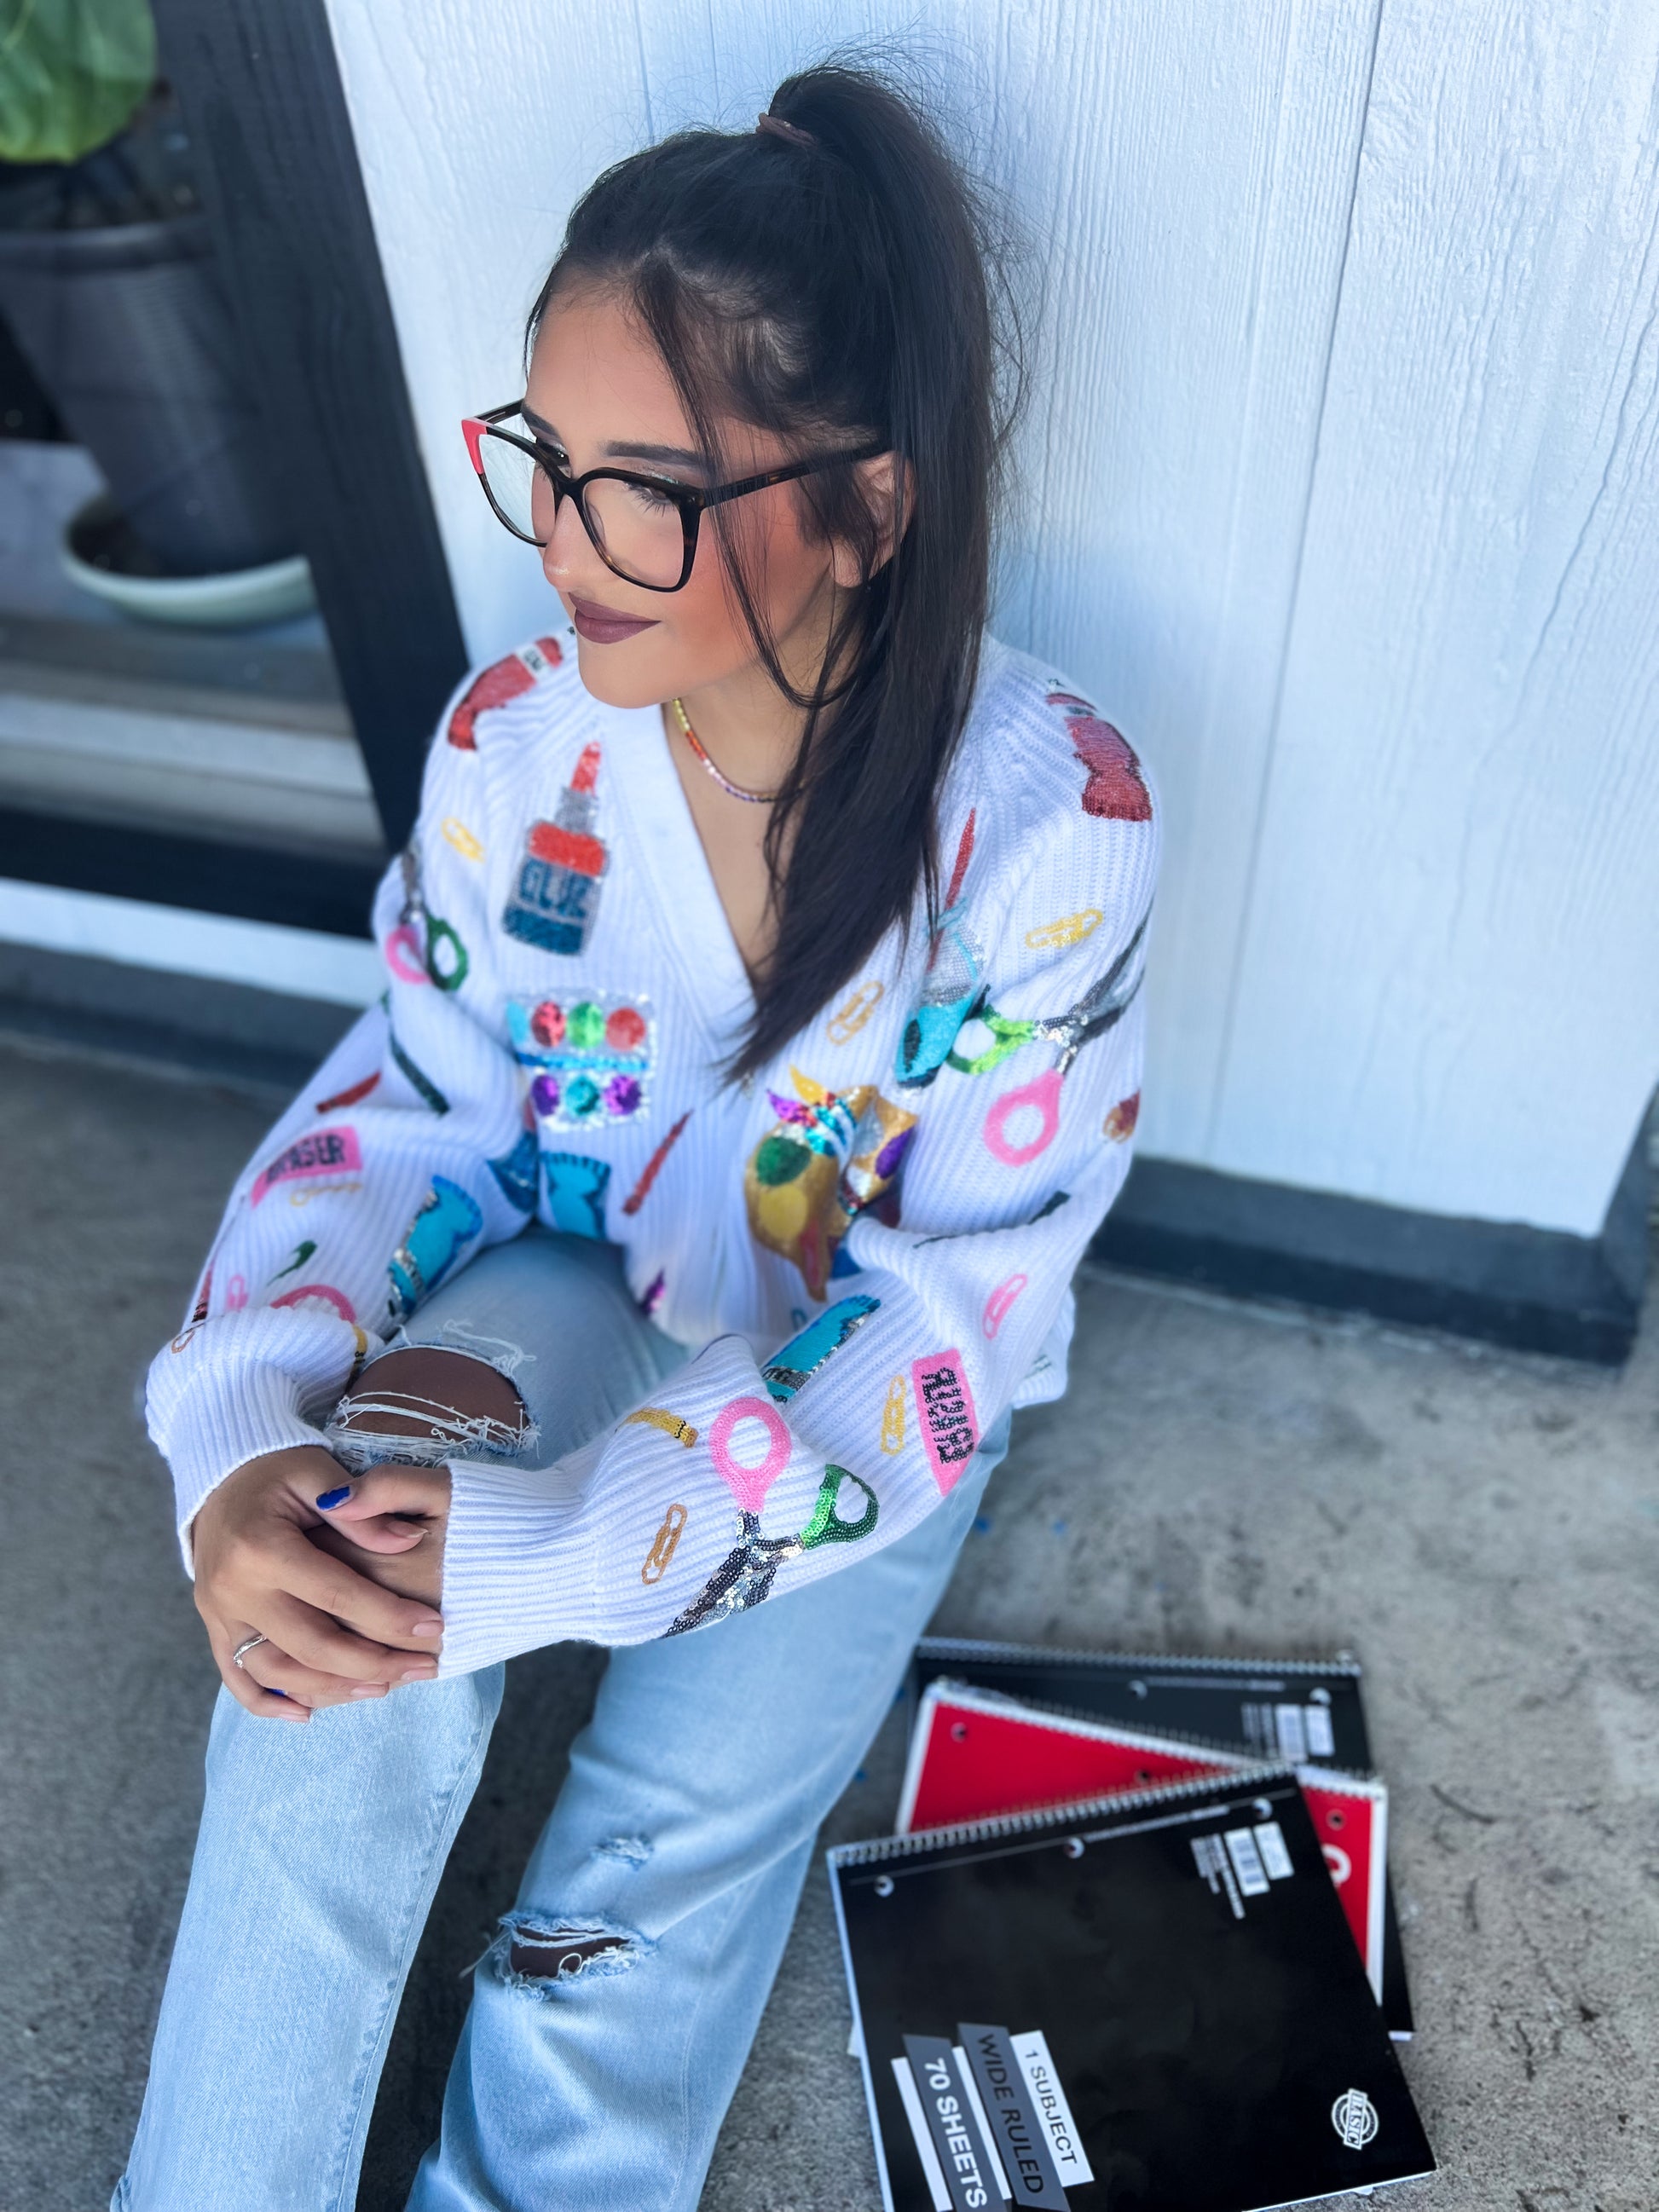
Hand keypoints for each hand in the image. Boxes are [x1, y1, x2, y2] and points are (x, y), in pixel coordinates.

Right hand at [191, 1446, 446, 1720]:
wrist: (217, 1473)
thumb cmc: (277, 1468)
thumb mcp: (319, 1471)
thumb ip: (364, 1510)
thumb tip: (409, 1541)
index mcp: (261, 1546)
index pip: (336, 1594)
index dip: (388, 1615)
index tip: (434, 1628)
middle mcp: (234, 1587)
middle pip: (310, 1644)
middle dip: (373, 1663)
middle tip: (425, 1668)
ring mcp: (218, 1613)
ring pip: (276, 1672)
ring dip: (332, 1688)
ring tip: (385, 1687)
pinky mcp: (213, 1626)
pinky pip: (237, 1678)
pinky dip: (269, 1703)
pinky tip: (309, 1712)